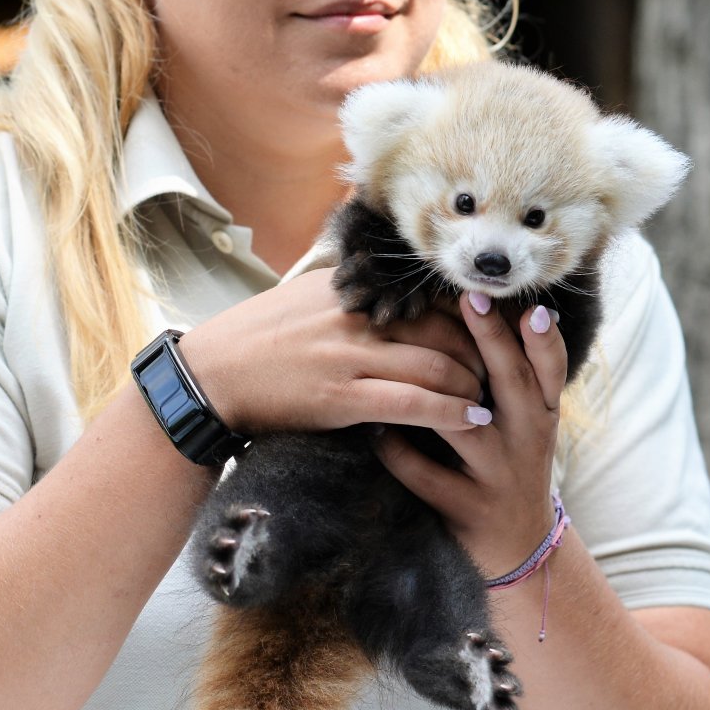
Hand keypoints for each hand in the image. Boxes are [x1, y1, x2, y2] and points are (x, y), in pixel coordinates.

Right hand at [179, 268, 489, 437]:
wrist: (209, 376)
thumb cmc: (256, 342)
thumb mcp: (304, 298)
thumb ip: (348, 293)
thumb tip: (384, 289)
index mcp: (348, 289)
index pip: (427, 296)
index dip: (467, 317)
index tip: (489, 334)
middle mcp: (354, 315)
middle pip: (444, 328)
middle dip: (482, 352)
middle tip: (500, 372)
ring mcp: (348, 355)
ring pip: (436, 365)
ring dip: (473, 385)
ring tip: (490, 400)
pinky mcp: (340, 397)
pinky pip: (412, 402)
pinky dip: (450, 412)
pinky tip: (471, 421)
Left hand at [374, 293, 567, 574]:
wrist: (518, 547)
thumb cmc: (508, 463)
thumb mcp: (522, 420)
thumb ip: (509, 374)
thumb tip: (483, 304)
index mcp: (541, 414)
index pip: (549, 368)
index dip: (541, 337)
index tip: (529, 304)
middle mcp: (528, 441)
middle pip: (514, 385)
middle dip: (494, 342)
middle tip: (472, 301)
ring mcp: (498, 477)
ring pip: (469, 432)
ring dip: (436, 399)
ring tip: (401, 364)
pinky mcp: (467, 508)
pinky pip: (428, 477)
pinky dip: (399, 453)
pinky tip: (375, 431)